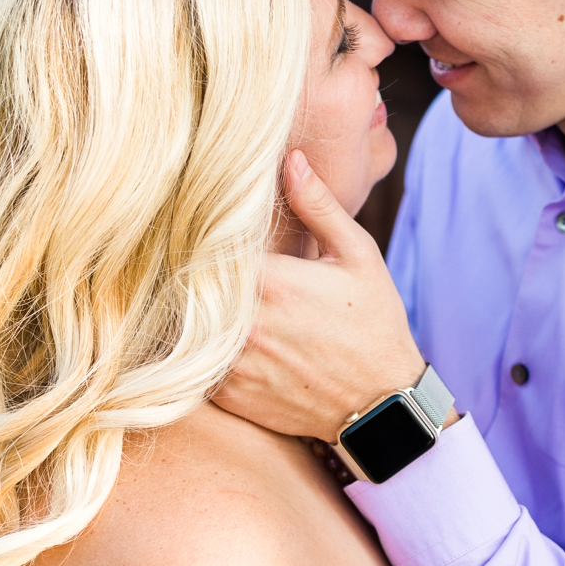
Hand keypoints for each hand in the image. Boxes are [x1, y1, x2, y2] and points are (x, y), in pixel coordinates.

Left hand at [214, 151, 427, 441]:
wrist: (382, 405)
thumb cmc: (374, 324)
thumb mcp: (357, 256)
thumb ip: (319, 207)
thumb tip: (291, 160)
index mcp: (272, 282)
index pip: (211, 244)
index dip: (203, 230)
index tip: (200, 219)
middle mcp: (243, 325)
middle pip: (192, 284)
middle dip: (195, 270)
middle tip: (182, 253)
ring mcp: (231, 365)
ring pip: (186, 325)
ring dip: (192, 309)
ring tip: (194, 294)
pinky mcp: (227, 396)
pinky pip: (194, 362)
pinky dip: (200, 347)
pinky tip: (214, 335)